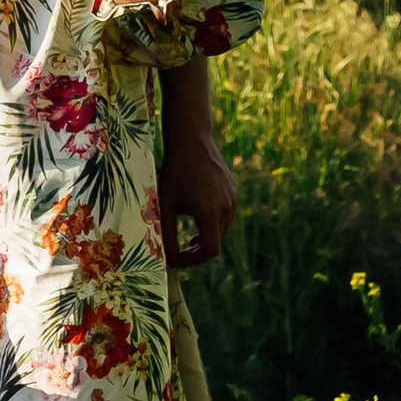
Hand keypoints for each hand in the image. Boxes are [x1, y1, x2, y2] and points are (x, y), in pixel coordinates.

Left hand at [160, 120, 239, 266]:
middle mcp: (226, 207)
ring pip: (223, 229)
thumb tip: (169, 259)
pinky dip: (214, 222)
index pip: (210, 250)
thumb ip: (167, 234)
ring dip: (208, 236)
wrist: (191, 141)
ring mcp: (233, 198)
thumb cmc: (174, 172)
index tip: (179, 259)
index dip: (194, 260)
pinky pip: (227, 215)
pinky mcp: (234, 191)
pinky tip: (200, 216)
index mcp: (209, 212)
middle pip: (217, 241)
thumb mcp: (165, 205)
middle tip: (182, 251)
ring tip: (191, 237)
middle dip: (199, 250)